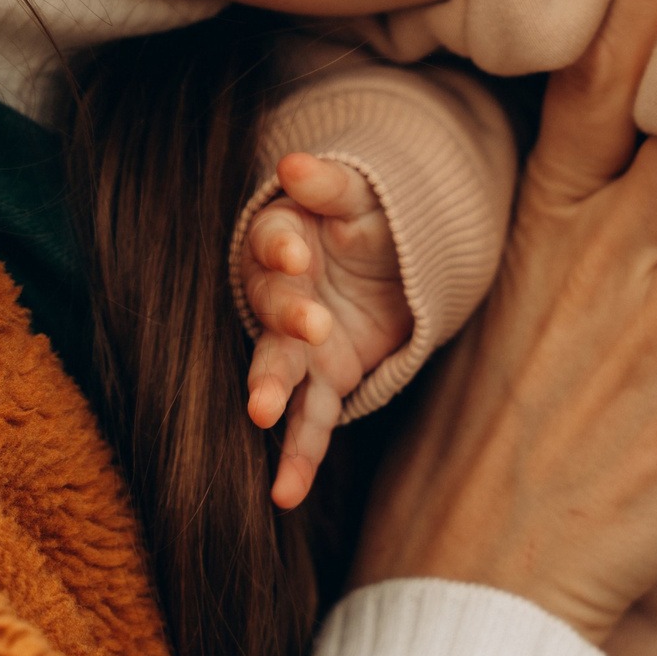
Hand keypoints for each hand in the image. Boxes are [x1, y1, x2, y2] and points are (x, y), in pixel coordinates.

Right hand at [244, 153, 413, 509]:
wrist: (394, 266)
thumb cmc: (369, 222)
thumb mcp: (362, 197)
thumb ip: (331, 187)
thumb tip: (294, 162)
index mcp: (281, 240)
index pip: (272, 242)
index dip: (282, 247)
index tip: (299, 251)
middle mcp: (278, 297)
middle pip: (272, 309)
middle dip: (285, 318)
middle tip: (308, 327)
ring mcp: (296, 348)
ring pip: (278, 370)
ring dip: (270, 390)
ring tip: (262, 413)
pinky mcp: (322, 385)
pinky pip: (309, 422)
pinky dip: (297, 457)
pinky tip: (285, 493)